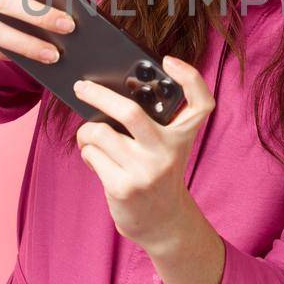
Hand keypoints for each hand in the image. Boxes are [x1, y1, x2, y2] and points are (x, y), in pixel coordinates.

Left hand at [72, 55, 216, 251]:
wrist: (162, 221)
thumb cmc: (158, 172)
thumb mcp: (167, 147)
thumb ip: (153, 122)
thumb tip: (108, 93)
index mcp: (182, 136)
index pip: (201, 103)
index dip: (190, 77)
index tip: (168, 61)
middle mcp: (168, 152)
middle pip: (130, 112)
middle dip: (98, 95)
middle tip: (81, 87)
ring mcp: (145, 171)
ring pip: (100, 133)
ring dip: (87, 131)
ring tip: (91, 137)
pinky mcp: (123, 187)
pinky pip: (91, 154)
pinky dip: (87, 151)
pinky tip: (96, 158)